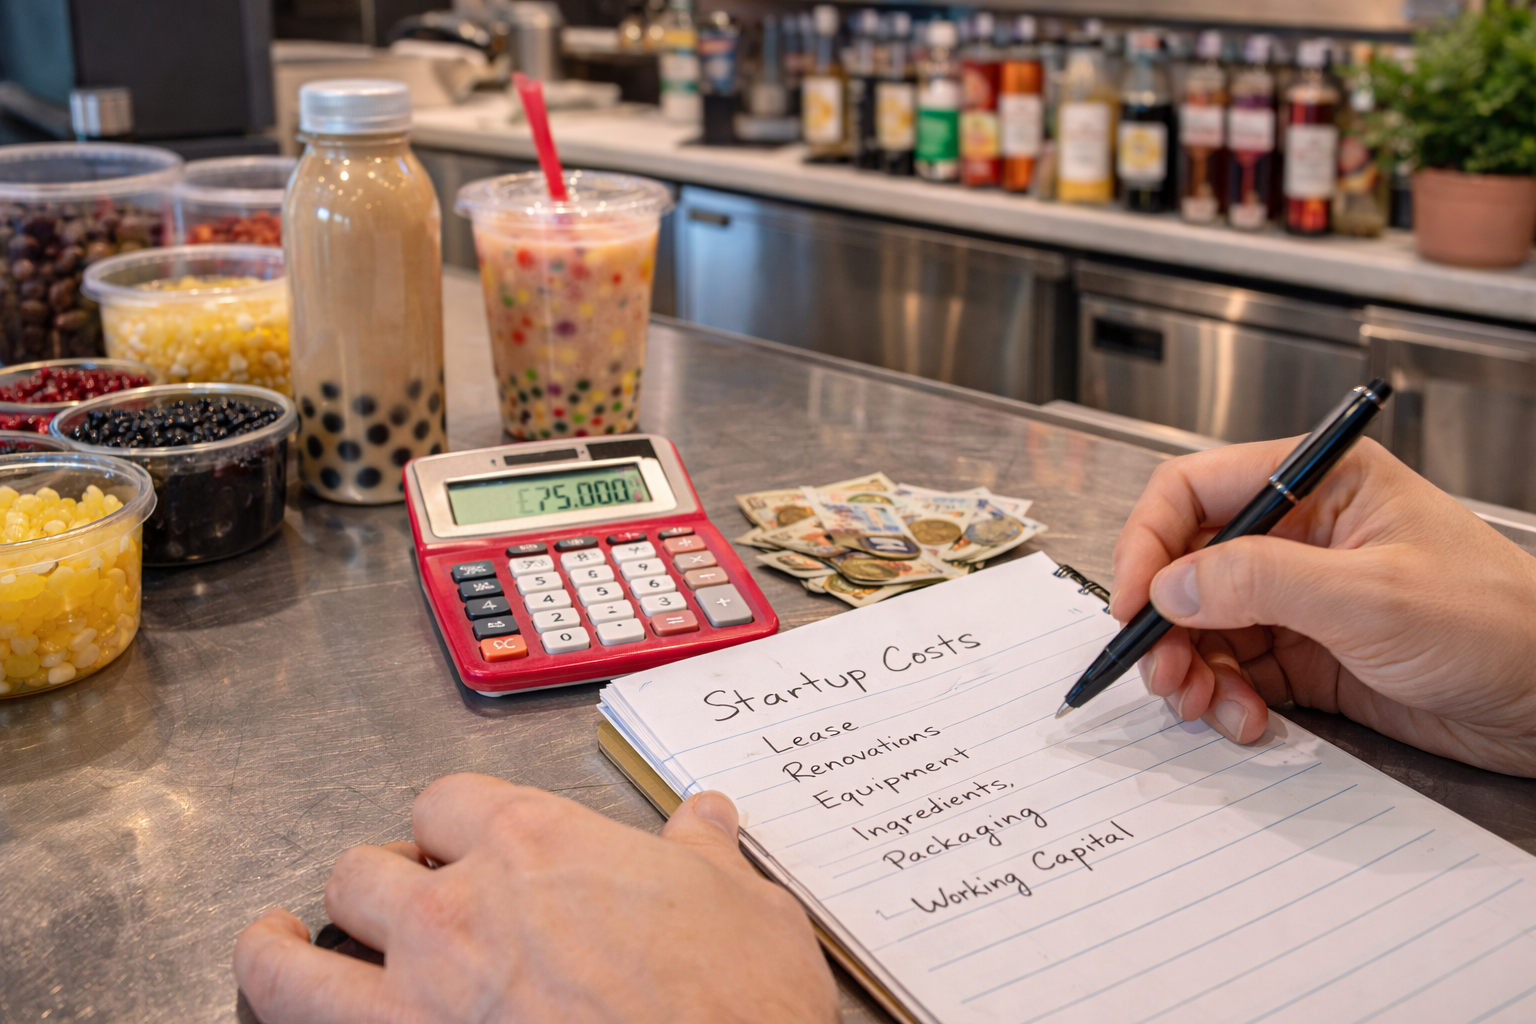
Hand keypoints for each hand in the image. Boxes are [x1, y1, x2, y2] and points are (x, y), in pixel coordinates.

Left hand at [233, 775, 837, 1023]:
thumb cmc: (736, 1005)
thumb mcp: (748, 908)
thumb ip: (707, 855)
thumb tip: (706, 820)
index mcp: (537, 845)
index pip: (448, 801)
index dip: (445, 823)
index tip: (453, 843)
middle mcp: (460, 909)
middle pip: (366, 870)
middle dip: (375, 885)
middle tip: (390, 905)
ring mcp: (419, 996)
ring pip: (299, 957)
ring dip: (278, 949)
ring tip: (269, 941)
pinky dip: (282, 1013)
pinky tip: (287, 1013)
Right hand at [1110, 437, 1535, 776]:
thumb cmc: (1497, 624)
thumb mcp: (1372, 596)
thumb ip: (1261, 582)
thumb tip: (1171, 585)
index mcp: (1317, 485)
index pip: (1195, 491)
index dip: (1148, 542)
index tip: (1131, 601)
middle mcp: (1299, 535)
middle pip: (1187, 565)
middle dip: (1165, 622)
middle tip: (1162, 672)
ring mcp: (1300, 597)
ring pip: (1203, 625)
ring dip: (1190, 668)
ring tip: (1202, 705)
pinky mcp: (1307, 654)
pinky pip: (1235, 671)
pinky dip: (1224, 698)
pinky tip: (1245, 719)